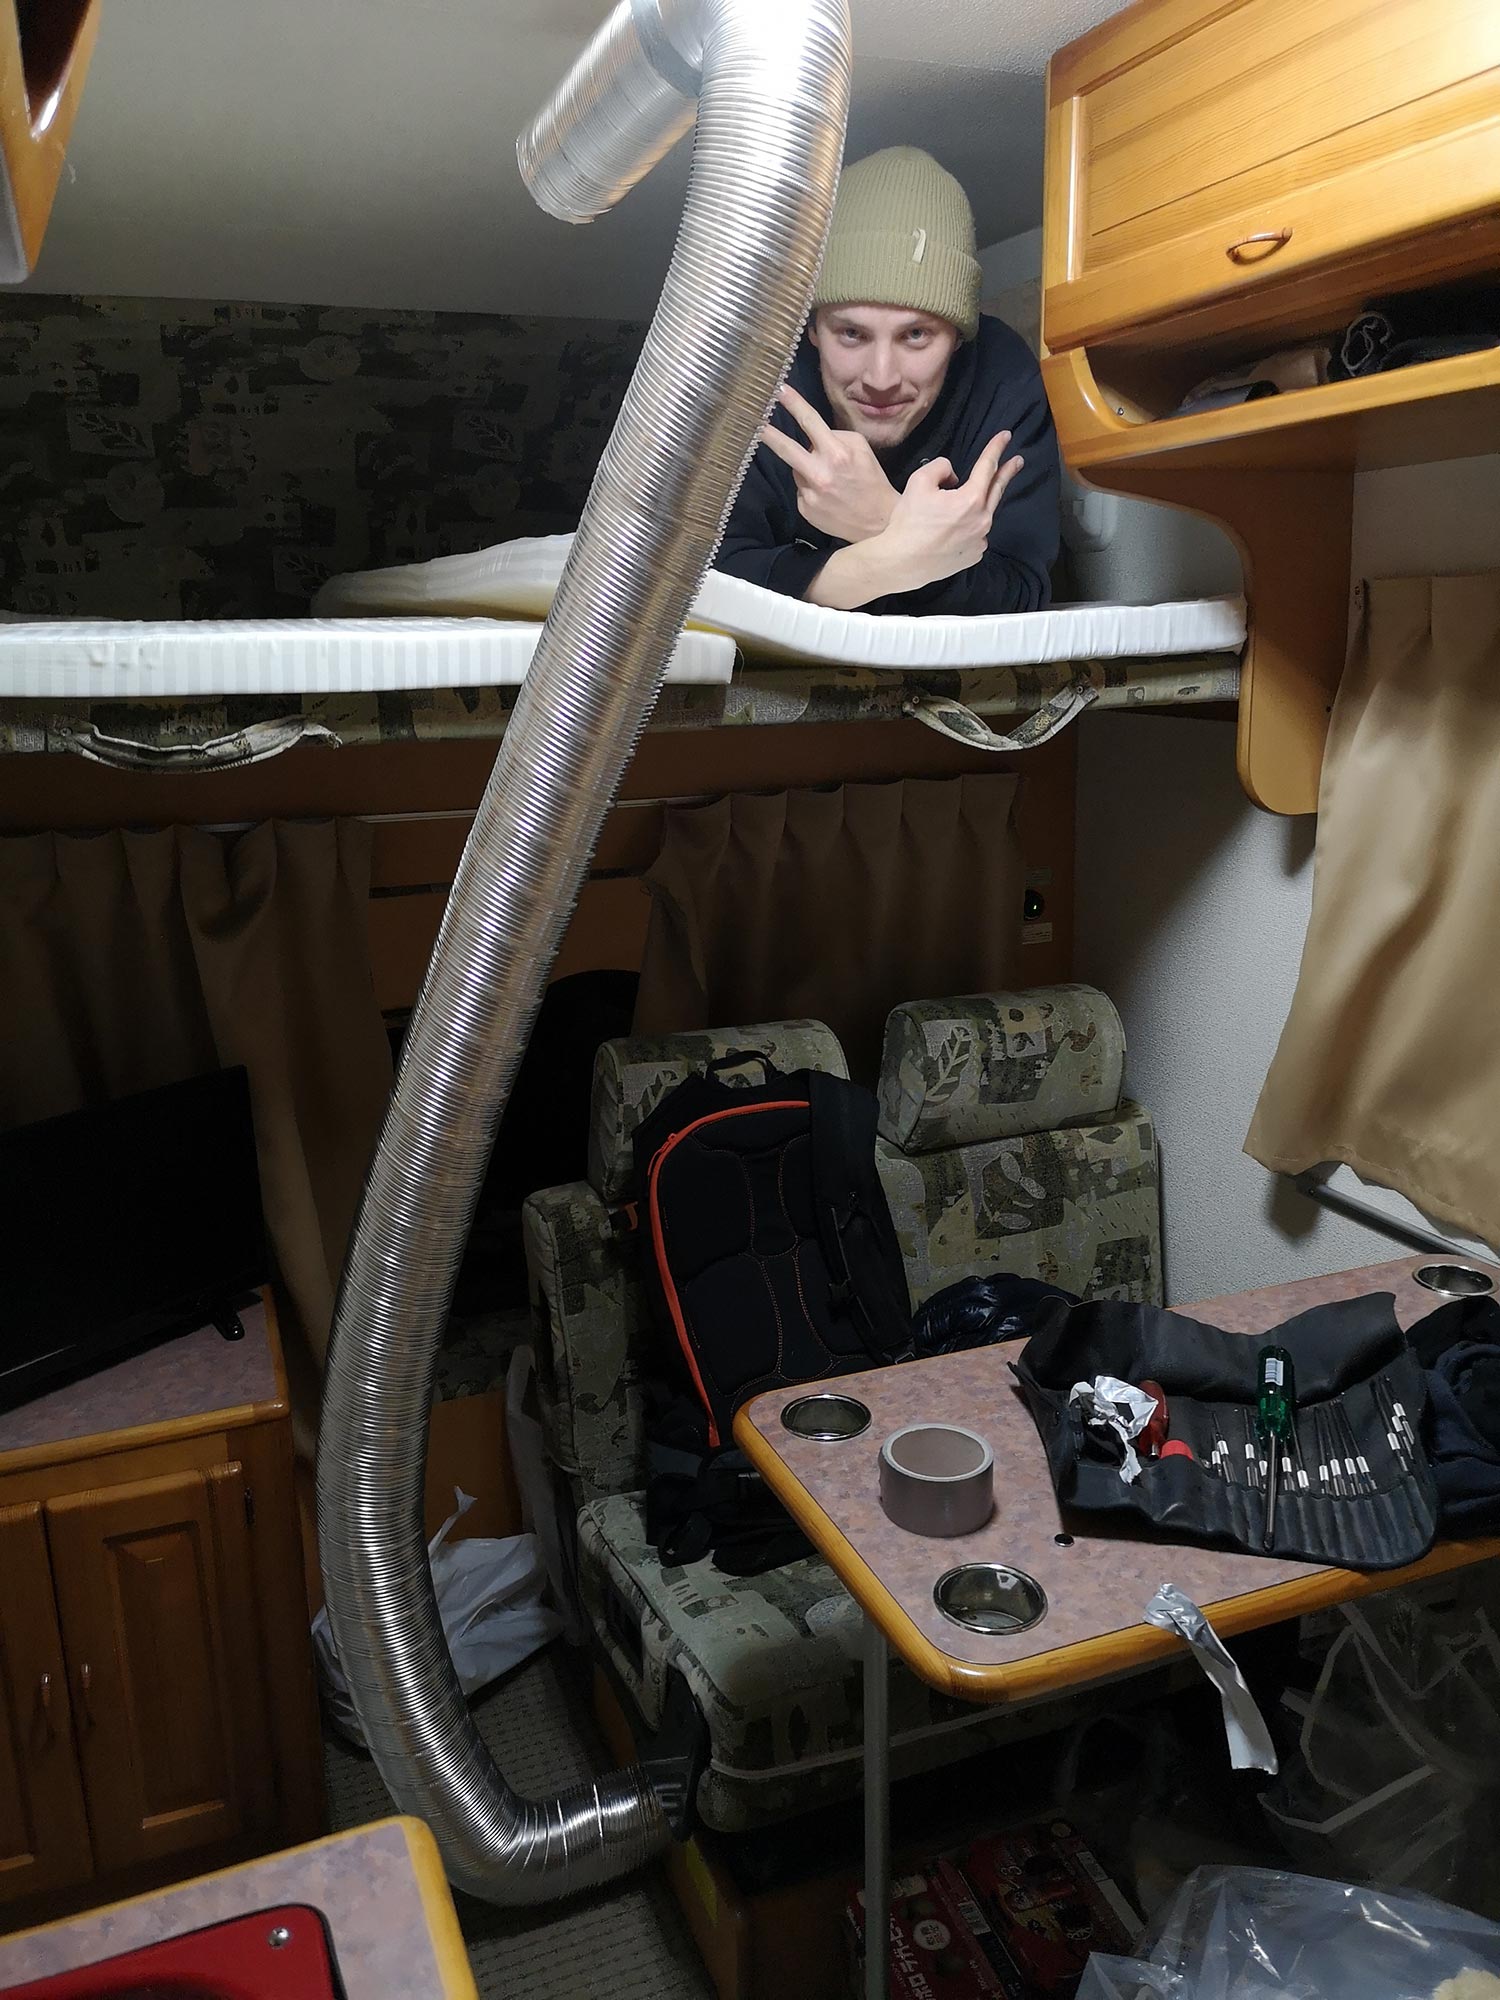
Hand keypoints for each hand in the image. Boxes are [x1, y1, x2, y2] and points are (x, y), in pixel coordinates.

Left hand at [758, 384, 898, 543]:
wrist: (879, 523)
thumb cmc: (872, 481)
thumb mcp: (862, 450)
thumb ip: (837, 437)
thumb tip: (814, 436)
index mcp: (836, 454)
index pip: (810, 422)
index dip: (793, 403)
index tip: (778, 390)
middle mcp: (820, 474)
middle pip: (786, 449)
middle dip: (768, 434)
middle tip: (755, 423)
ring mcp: (810, 494)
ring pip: (797, 469)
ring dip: (806, 468)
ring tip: (829, 480)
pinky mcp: (805, 509)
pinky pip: (801, 490)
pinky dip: (810, 488)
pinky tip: (827, 496)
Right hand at [874, 432, 1025, 594]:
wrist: (902, 562)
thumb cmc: (909, 523)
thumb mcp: (919, 481)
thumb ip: (942, 466)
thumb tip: (953, 476)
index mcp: (971, 500)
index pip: (988, 466)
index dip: (996, 448)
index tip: (1006, 436)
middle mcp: (982, 521)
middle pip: (997, 489)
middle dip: (1008, 472)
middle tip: (1018, 461)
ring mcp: (980, 540)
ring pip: (984, 514)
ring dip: (978, 504)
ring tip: (961, 504)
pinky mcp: (973, 555)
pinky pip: (976, 534)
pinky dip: (969, 527)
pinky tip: (952, 531)